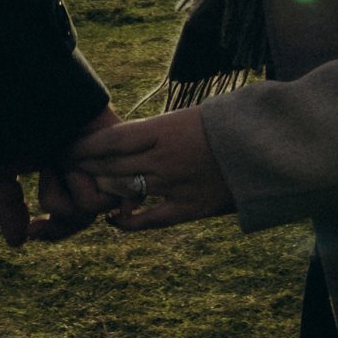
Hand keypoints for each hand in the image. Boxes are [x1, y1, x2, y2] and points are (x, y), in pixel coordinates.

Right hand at [0, 108, 127, 247]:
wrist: (28, 92)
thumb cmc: (12, 122)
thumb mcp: (2, 169)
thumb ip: (10, 205)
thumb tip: (17, 242)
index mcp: (58, 170)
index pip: (65, 214)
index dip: (51, 231)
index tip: (31, 231)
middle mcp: (81, 168)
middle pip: (80, 218)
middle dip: (56, 226)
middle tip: (36, 225)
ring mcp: (99, 162)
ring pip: (88, 211)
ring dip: (62, 194)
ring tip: (52, 163)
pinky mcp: (117, 156)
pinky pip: (106, 197)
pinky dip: (82, 184)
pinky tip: (69, 161)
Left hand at [64, 106, 235, 231]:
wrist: (269, 148)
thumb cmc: (232, 124)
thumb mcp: (193, 116)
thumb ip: (161, 128)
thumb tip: (135, 136)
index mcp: (164, 130)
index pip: (111, 140)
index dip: (85, 146)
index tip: (69, 147)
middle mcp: (164, 159)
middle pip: (111, 166)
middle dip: (85, 168)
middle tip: (67, 169)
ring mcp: (175, 187)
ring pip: (123, 191)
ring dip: (102, 190)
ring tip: (87, 189)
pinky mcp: (190, 209)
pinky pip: (148, 220)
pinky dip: (127, 221)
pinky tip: (114, 220)